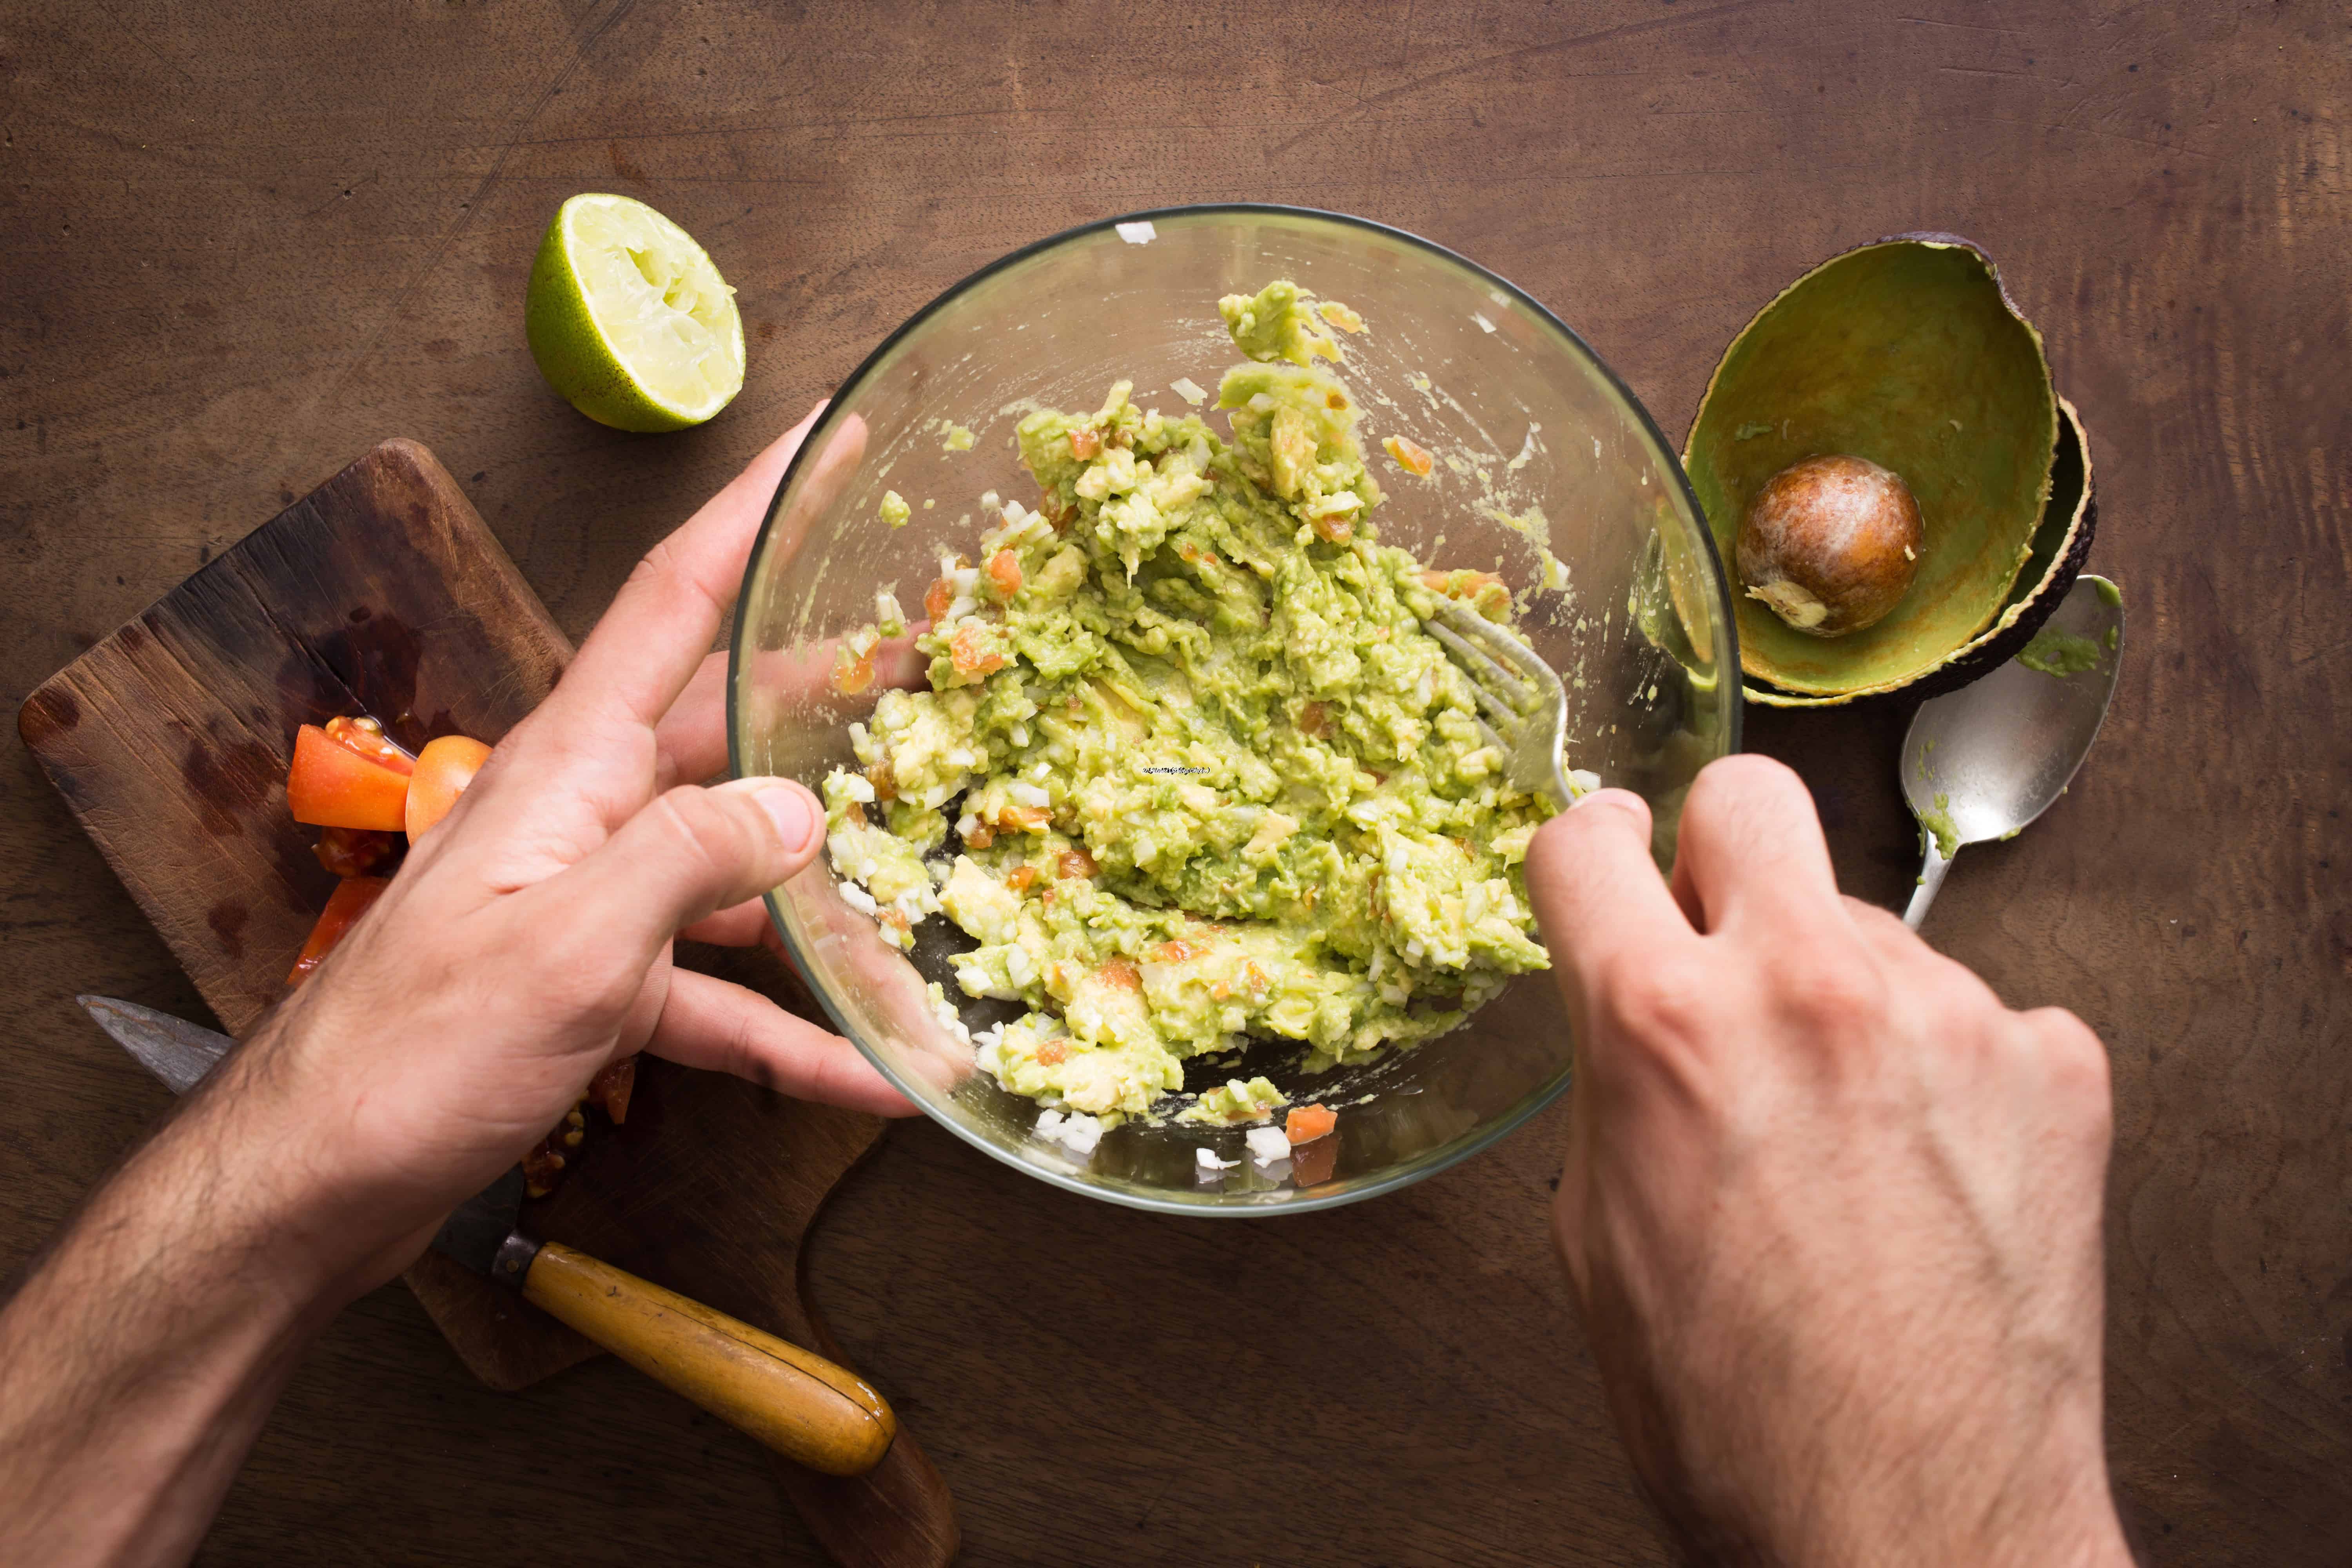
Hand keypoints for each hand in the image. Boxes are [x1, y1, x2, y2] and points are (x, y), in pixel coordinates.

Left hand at [0, 409, 916, 1567]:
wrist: (315, 1182)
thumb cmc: (419, 1053)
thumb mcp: (571, 944)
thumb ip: (691, 857)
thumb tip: (798, 811)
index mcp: (573, 765)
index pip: (677, 597)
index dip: (758, 508)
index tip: (828, 437)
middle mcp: (588, 814)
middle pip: (729, 724)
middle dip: (828, 686)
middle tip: (929, 646)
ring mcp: (593, 902)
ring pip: (739, 869)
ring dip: (835, 886)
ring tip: (932, 870)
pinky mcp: (596, 988)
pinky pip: (716, 995)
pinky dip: (790, 1032)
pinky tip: (871, 1072)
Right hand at [1526, 757, 2126, 1566]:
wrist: (1911, 1526)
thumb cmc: (1738, 1412)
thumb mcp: (1598, 1234)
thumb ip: (1615, 1078)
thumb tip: (1632, 1001)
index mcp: (1663, 1026)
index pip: (1590, 840)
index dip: (1587, 850)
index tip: (1610, 859)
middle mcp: (1805, 988)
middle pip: (1752, 795)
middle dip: (1721, 850)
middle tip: (1725, 933)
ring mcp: (1946, 1013)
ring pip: (1868, 922)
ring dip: (1842, 991)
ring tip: (1848, 1130)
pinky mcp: (2052, 1061)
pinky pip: (1976, 1007)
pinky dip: (1944, 1067)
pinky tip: (1930, 1168)